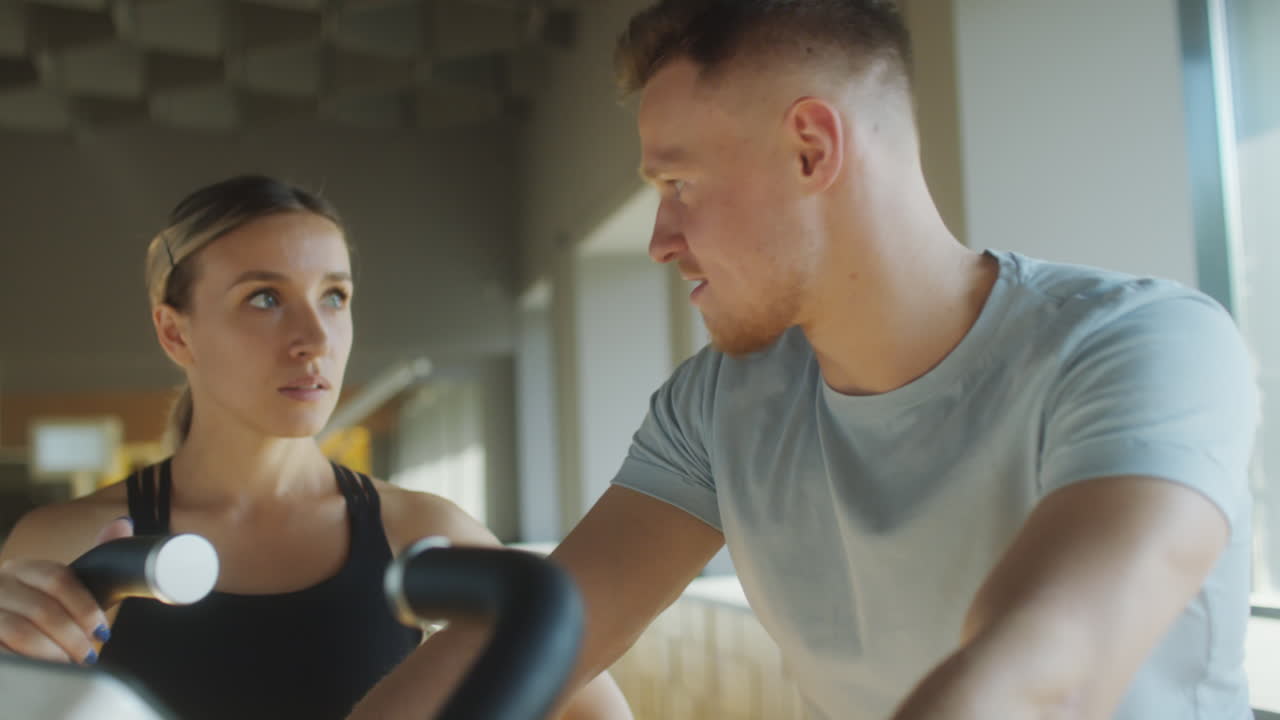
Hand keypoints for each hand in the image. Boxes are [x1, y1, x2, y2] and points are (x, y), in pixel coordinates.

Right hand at [0, 516, 132, 663]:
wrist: (3, 631)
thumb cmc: (37, 616)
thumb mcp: (64, 591)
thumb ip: (92, 560)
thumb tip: (123, 523)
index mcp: (23, 569)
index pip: (59, 579)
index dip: (85, 608)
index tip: (102, 632)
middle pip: (42, 608)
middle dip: (72, 636)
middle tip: (87, 655)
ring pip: (20, 631)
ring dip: (51, 653)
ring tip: (67, 664)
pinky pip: (4, 650)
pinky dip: (28, 660)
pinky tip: (42, 669)